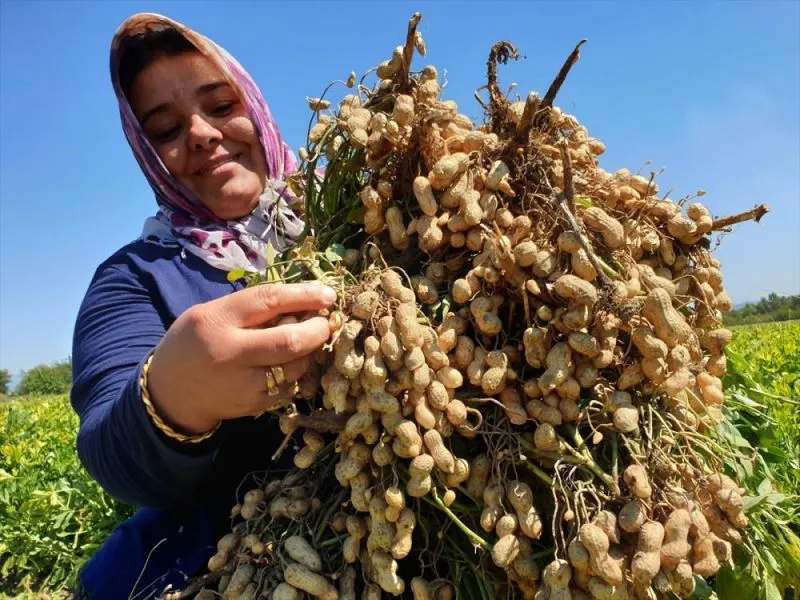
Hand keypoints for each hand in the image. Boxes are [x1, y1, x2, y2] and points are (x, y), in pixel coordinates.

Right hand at [146, 282, 335, 434]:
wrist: (172, 392)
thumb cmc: (197, 342)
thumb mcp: (213, 313)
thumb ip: (252, 308)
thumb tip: (303, 302)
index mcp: (218, 320)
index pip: (269, 301)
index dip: (304, 295)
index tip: (328, 295)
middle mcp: (231, 353)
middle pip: (290, 340)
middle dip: (317, 329)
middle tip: (326, 322)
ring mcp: (243, 383)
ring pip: (296, 366)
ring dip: (310, 352)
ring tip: (307, 341)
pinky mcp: (254, 405)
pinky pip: (291, 386)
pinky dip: (298, 372)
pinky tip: (290, 363)